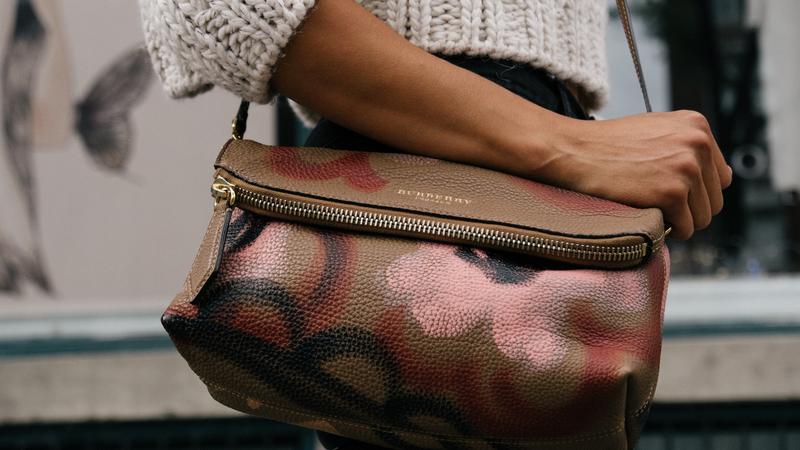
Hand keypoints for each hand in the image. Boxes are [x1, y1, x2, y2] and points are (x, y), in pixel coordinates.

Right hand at [524, 110, 732, 239]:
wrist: (571, 151)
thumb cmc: (605, 145)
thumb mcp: (655, 132)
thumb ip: (688, 146)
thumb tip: (726, 176)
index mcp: (697, 125)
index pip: (720, 176)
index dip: (694, 192)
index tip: (666, 193)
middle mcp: (698, 143)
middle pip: (714, 199)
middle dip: (688, 210)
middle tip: (655, 207)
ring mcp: (687, 167)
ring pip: (703, 217)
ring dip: (679, 221)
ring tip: (649, 211)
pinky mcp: (673, 192)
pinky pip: (685, 227)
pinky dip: (668, 230)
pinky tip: (646, 216)